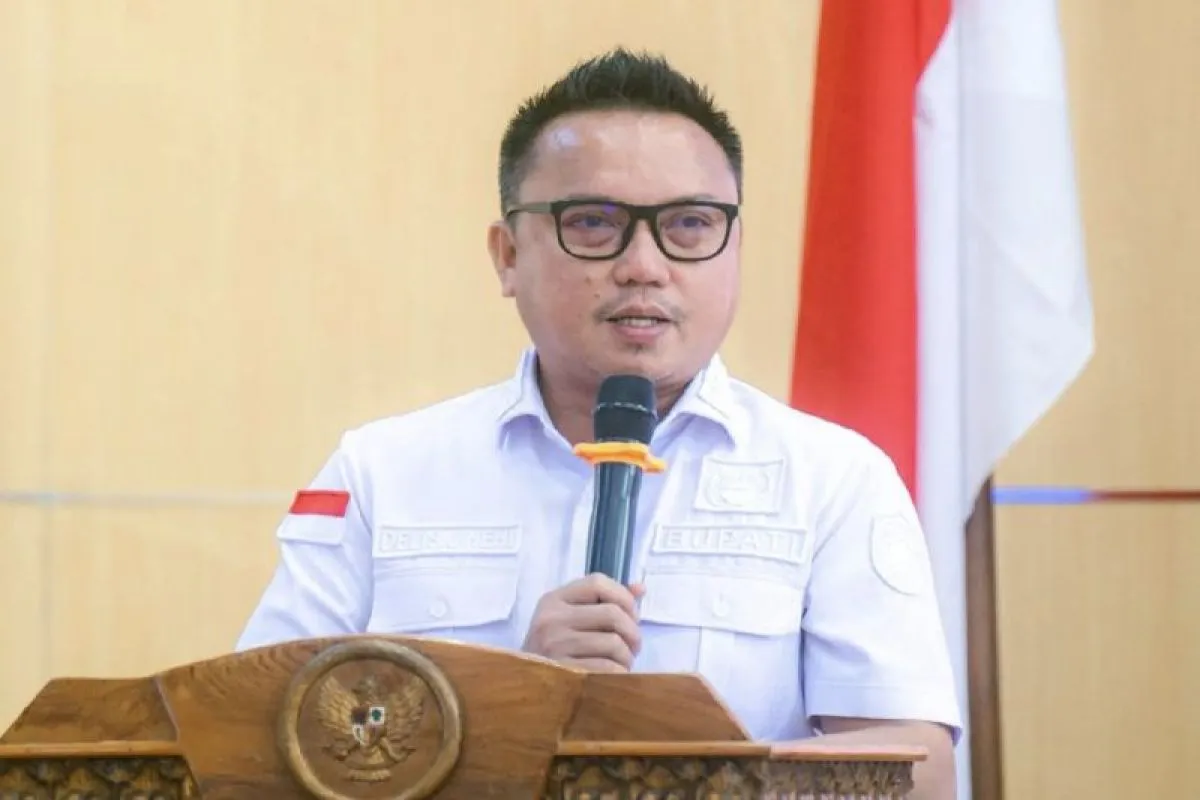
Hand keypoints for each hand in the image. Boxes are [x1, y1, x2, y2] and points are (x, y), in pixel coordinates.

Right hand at [522, 573, 645, 672]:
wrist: (526, 685)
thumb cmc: (556, 648)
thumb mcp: (570, 617)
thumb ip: (604, 601)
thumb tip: (640, 588)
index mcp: (553, 600)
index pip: (597, 583)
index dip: (623, 596)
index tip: (632, 615)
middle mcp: (551, 619)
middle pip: (612, 613)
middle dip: (633, 631)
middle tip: (634, 646)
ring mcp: (555, 646)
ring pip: (613, 643)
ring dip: (627, 656)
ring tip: (623, 662)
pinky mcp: (564, 673)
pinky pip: (607, 668)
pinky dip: (619, 672)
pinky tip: (615, 676)